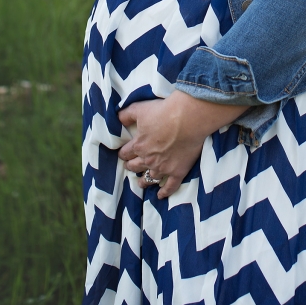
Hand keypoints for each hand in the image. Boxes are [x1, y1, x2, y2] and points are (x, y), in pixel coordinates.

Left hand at [117, 92, 250, 198]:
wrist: (188, 119)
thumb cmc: (164, 112)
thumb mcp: (139, 109)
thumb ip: (126, 115)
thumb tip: (117, 119)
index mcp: (138, 145)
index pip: (126, 153)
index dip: (123, 153)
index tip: (123, 154)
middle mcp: (148, 159)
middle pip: (135, 166)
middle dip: (131, 166)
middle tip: (129, 166)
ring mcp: (163, 168)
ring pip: (149, 178)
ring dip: (143, 181)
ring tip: (140, 182)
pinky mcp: (178, 171)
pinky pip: (170, 186)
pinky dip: (165, 192)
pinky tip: (161, 196)